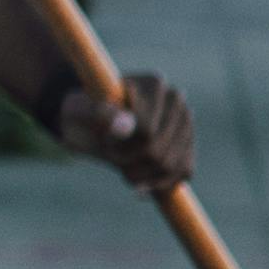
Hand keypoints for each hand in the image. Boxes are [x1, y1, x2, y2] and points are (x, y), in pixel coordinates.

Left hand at [56, 70, 192, 191]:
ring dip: (143, 176)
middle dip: (130, 165)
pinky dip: (162, 184)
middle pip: (159, 152)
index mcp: (153, 84)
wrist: (91, 124)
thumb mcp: (80, 113)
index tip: (102, 142)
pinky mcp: (188, 143)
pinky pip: (184, 171)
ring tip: (124, 169)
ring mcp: (185, 122)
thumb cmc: (82, 115)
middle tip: (111, 157)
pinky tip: (141, 184)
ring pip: (172, 165)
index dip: (120, 148)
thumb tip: (125, 126)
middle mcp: (175, 100)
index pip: (146, 133)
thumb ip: (99, 114)